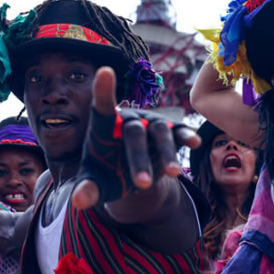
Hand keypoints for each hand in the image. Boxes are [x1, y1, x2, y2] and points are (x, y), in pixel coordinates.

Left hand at [72, 67, 199, 209]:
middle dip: (138, 158)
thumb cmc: (105, 173)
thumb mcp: (94, 183)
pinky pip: (179, 132)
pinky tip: (194, 142)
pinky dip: (186, 135)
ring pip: (159, 133)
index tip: (104, 72)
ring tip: (173, 174)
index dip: (104, 90)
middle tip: (140, 184)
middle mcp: (128, 120)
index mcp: (104, 125)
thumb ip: (86, 189)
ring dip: (166, 153)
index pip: (101, 106)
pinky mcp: (169, 133)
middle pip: (133, 132)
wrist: (129, 176)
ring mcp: (150, 124)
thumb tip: (80, 201)